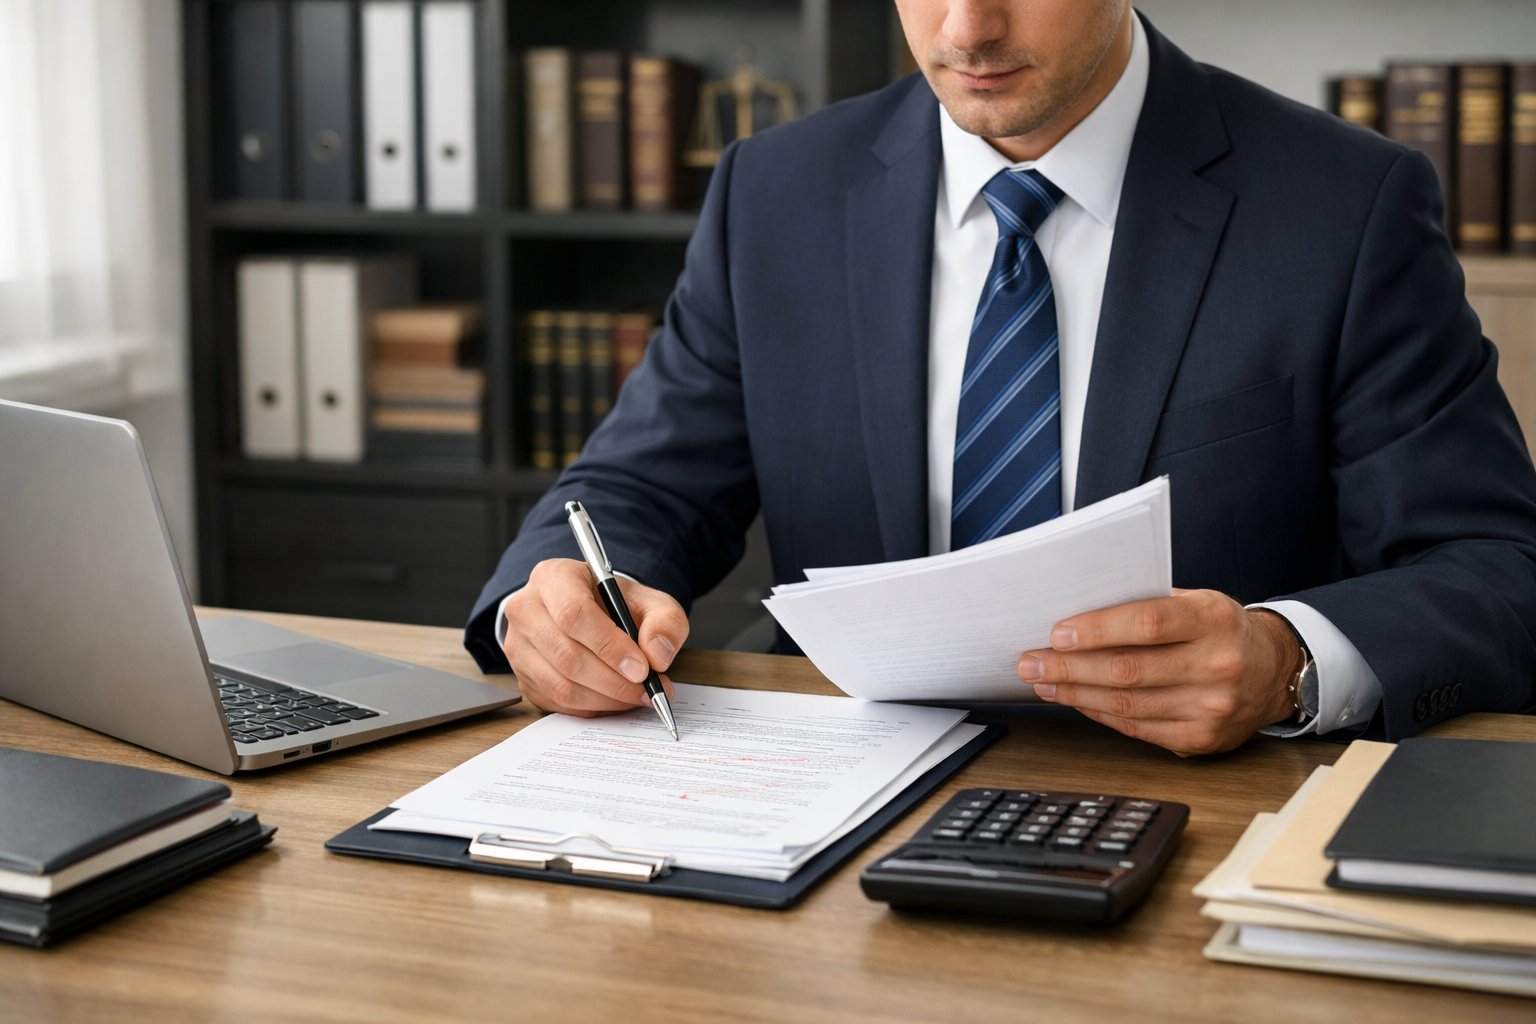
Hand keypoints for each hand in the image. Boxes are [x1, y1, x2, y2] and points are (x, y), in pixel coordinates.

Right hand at [500, 558, 688, 716]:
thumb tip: (657, 655)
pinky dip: (594, 708)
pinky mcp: (523, 677)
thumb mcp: (650, 601)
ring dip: (606, 699)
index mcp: (554, 578)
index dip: (609, 646)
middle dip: (614, 681)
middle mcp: (527, 609)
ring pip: (561, 686)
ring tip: (637, 695)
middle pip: (567, 655)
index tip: (642, 668)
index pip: (574, 614)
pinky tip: (616, 699)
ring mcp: (519, 646)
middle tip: (648, 689)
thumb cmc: (615, 604)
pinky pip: (558, 703)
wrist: (590, 612)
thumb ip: (665, 621)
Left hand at [1016, 589, 1302, 755]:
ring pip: (1126, 704)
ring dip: (1075, 694)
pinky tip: (1076, 701)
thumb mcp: (1196, 601)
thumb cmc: (1220, 628)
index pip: (1147, 623)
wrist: (1274, 670)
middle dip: (1069, 668)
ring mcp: (1211, 708)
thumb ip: (1146, 604)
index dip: (1098, 630)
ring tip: (1043, 683)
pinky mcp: (1201, 739)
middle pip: (1128, 670)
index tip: (1057, 633)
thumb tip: (1077, 613)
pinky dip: (1099, 714)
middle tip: (1030, 663)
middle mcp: (1216, 665)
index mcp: (1213, 619)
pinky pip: (1137, 728)